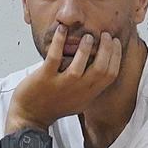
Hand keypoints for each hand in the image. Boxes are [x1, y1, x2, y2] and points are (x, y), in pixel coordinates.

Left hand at [9, 28, 125, 125]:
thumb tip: (103, 65)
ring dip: (85, 46)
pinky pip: (54, 56)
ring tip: (87, 36)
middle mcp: (78, 90)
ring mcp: (61, 84)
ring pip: (80, 63)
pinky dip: (59, 41)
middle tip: (104, 35)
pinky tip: (62, 30)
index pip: (111, 74)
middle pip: (101, 67)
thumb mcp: (80, 100)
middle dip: (107, 48)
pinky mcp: (44, 78)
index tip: (115, 42)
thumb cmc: (55, 106)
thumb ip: (92, 86)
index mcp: (89, 94)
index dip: (116, 55)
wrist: (30, 117)